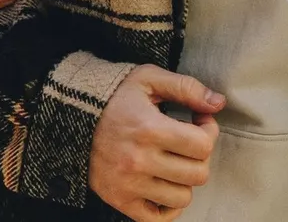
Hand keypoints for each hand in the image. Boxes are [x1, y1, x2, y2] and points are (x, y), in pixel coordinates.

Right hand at [90, 65, 224, 221]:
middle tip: (186, 143)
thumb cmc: (113, 97)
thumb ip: (185, 87)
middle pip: (198, 174)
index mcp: (148, 129)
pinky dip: (168, 207)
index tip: (198, 122)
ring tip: (172, 162)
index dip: (208, 131)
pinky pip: (158, 219)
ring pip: (183, 197)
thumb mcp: (147, 79)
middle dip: (199, 157)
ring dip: (183, 180)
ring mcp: (128, 183)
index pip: (203, 145)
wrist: (69, 116)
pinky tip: (164, 186)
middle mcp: (138, 160)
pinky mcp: (119, 198)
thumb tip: (218, 103)